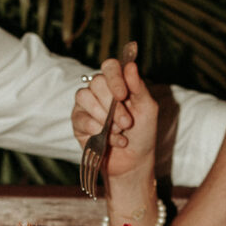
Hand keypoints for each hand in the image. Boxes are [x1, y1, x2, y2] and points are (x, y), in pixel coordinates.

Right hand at [72, 57, 157, 180]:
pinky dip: (99, 131)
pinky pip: (81, 118)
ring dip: (104, 117)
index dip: (115, 78)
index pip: (110, 67)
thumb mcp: (147, 108)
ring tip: (119, 130)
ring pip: (84, 96)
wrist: (134, 161)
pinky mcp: (78, 122)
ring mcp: (86, 106)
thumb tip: (131, 65)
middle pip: (97, 82)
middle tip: (126, 122)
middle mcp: (100, 91)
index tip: (123, 95)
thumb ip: (138, 87)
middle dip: (113, 105)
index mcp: (118, 83)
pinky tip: (111, 140)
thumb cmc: (142, 133)